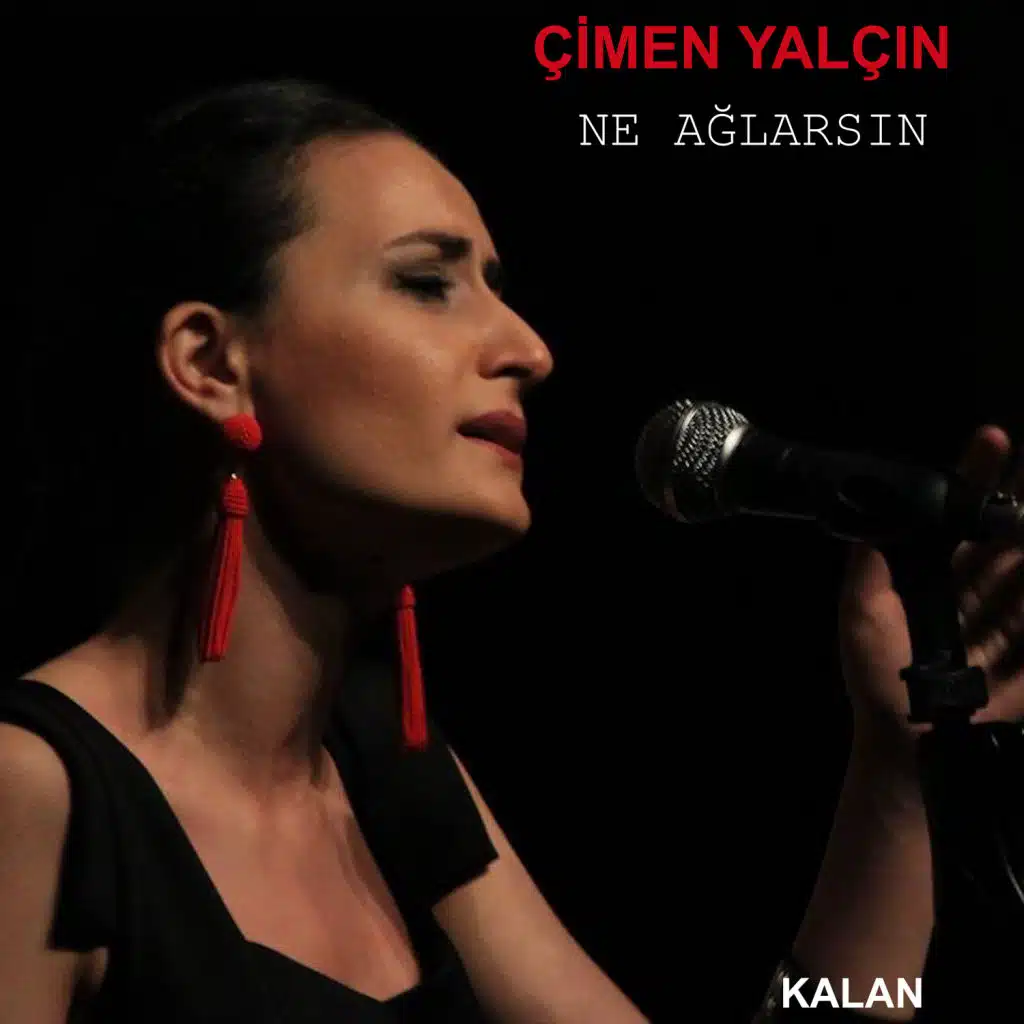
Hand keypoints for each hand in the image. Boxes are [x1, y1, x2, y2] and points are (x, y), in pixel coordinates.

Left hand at [837, 425, 1022, 757]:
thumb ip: (867, 566)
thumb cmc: (879, 680)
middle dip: (1022, 500)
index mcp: (934, 575)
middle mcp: (976, 588)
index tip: (992, 439)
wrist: (908, 746)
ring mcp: (1010, 620)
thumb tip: (872, 511)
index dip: (975, 479)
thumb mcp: (861, 617)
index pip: (957, 517)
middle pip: (1007, 534)